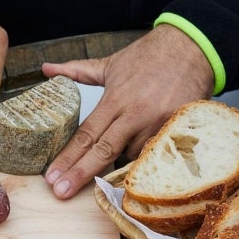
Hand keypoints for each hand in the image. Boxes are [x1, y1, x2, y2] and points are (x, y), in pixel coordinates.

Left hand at [42, 24, 214, 198]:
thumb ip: (77, 71)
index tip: (51, 176)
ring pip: (132, 157)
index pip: (86, 134)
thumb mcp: (110, 64)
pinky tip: (134, 170)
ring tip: (109, 168)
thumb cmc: (149, 56)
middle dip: (80, 173)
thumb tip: (46, 68)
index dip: (68, 157)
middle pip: (103, 151)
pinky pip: (155, 155)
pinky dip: (142, 161)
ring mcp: (158, 124)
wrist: (192, 47)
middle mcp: (135, 114)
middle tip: (60, 192)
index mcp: (115, 99)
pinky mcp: (177, 129)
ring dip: (119, 164)